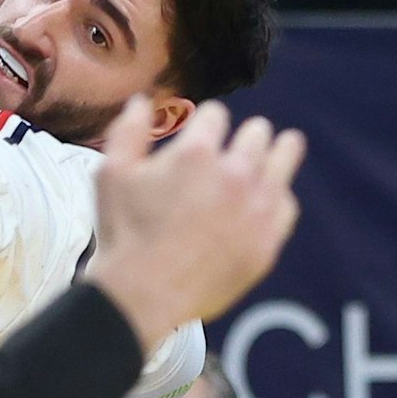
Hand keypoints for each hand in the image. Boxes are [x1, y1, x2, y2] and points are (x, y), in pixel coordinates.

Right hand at [85, 98, 304, 350]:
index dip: (206, 123)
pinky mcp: (268, 240)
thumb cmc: (123, 234)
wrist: (142, 296)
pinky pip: (287, 205)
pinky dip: (276, 199)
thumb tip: (142, 101)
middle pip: (257, 132)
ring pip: (284, 158)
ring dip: (278, 151)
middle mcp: (235, 173)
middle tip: (241, 144)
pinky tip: (267, 200)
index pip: (216, 115)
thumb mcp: (110, 175)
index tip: (203, 135)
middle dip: (245, 136)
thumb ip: (127, 131)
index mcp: (197, 152)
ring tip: (279, 149)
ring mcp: (257, 208)